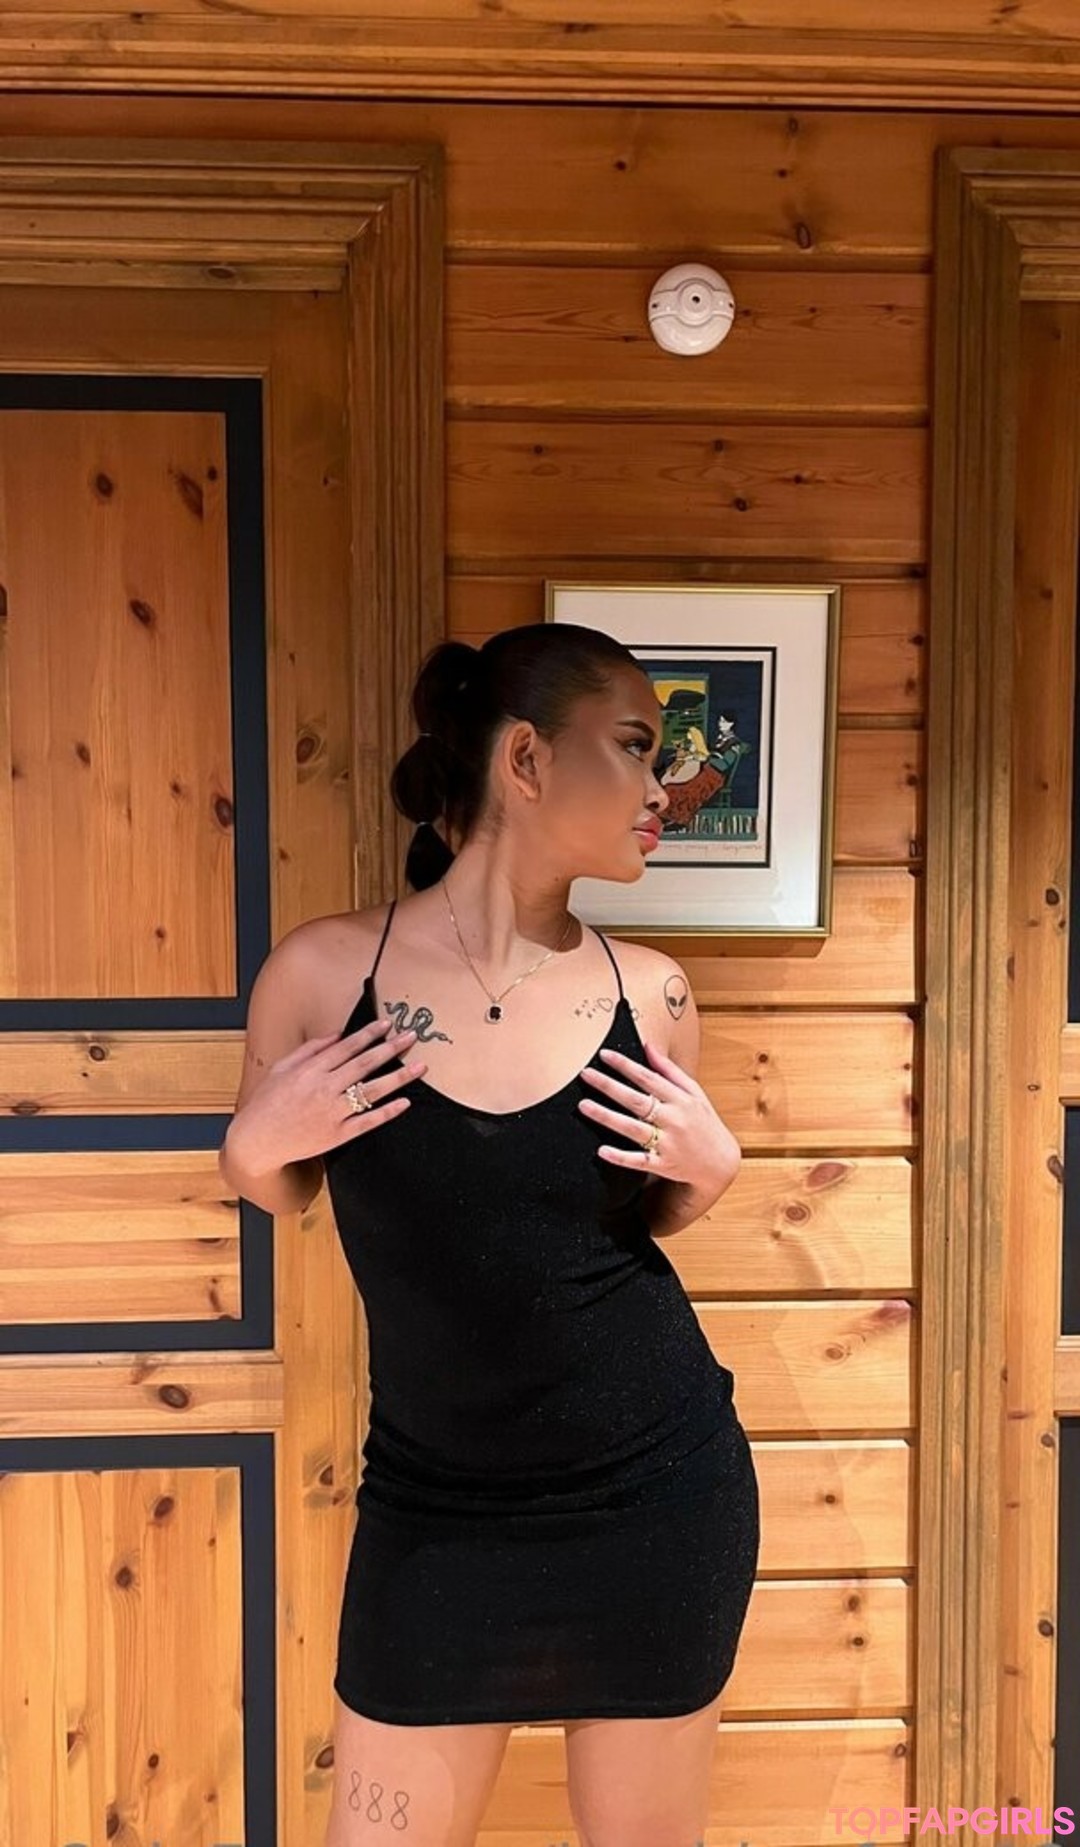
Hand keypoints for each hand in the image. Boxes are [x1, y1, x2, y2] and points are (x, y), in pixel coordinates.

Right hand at [226, 1017, 428, 1174]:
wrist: (257, 1140)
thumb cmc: (267, 1102)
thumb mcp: (282, 1068)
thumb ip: (310, 1050)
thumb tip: (338, 1034)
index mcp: (310, 1070)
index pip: (347, 1046)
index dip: (370, 1034)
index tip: (387, 1024)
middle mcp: (324, 1088)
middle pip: (365, 1064)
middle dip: (391, 1048)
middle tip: (412, 1037)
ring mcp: (332, 1112)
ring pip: (372, 1091)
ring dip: (398, 1077)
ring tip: (420, 1067)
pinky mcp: (337, 1134)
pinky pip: (368, 1121)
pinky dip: (388, 1112)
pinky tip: (405, 1102)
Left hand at [577, 1039, 740, 1182]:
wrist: (721, 1163)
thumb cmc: (704, 1122)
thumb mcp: (694, 1092)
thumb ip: (669, 1070)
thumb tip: (648, 1046)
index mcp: (680, 1099)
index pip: (648, 1078)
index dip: (625, 1065)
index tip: (604, 1054)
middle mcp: (674, 1119)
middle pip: (636, 1100)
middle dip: (609, 1086)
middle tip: (585, 1074)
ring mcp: (668, 1143)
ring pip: (633, 1129)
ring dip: (607, 1117)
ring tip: (583, 1105)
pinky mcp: (663, 1165)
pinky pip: (639, 1161)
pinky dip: (621, 1156)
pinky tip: (601, 1150)